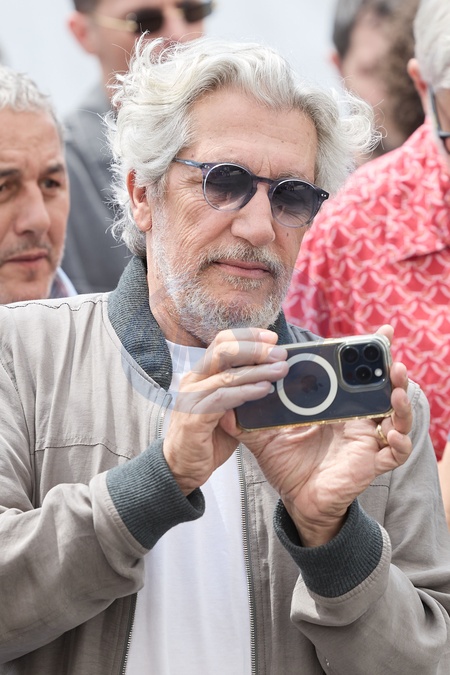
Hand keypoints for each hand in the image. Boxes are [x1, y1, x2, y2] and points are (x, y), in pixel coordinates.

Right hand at [163, 328, 288, 494]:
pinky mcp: (194, 418)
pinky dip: (246, 392)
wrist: (182, 468)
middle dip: (255, 348)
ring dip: (257, 370)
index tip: (272, 338)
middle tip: (281, 353)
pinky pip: (223, 398)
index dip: (248, 336)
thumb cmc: (208, 438)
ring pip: (226, 374)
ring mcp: (191, 398)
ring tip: (281, 370)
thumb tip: (275, 377)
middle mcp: (193, 380)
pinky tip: (265, 390)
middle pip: (223, 350)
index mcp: (201, 373)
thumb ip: (244, 391)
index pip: (222, 342)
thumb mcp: (229, 409)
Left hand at [223, 325, 412, 545]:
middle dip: (390, 371)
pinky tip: (395, 434)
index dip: (364, 356)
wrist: (297, 500)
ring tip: (397, 389)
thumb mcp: (267, 437)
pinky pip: (396, 453)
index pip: (351, 376)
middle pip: (382, 390)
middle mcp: (355, 419)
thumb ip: (248, 418)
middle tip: (390, 354)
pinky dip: (401, 442)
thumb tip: (223, 402)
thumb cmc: (288, 465)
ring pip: (397, 416)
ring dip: (401, 401)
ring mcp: (366, 439)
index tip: (374, 334)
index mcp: (334, 406)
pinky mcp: (371, 461)